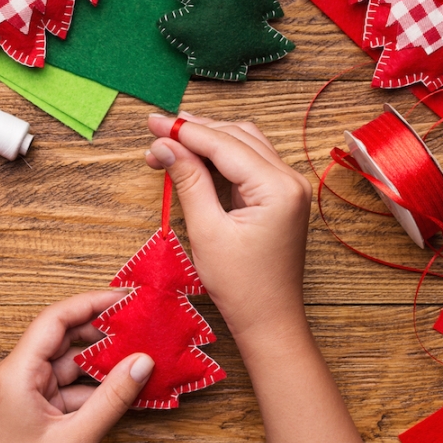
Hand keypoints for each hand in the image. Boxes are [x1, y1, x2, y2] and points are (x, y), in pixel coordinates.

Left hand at [0, 290, 154, 442]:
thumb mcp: (74, 438)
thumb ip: (112, 399)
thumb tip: (142, 362)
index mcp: (16, 373)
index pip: (55, 319)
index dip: (91, 302)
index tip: (124, 297)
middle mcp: (17, 375)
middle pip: (63, 337)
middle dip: (102, 330)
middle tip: (138, 323)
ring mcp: (26, 392)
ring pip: (70, 364)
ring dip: (102, 361)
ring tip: (138, 354)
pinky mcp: (35, 409)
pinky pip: (70, 387)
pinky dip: (96, 387)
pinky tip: (123, 387)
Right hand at [145, 113, 312, 341]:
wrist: (269, 320)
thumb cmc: (241, 286)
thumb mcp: (207, 231)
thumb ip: (188, 181)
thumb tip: (165, 145)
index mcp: (278, 187)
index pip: (225, 144)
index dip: (185, 131)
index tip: (153, 122)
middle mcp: (290, 179)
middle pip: (238, 136)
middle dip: (195, 132)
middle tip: (156, 134)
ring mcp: (289, 187)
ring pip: (244, 145)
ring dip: (208, 141)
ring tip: (170, 143)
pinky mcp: (281, 197)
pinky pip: (249, 164)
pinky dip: (221, 158)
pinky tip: (194, 158)